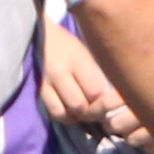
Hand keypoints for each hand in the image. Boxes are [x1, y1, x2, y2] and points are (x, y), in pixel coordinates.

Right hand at [36, 22, 132, 137]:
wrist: (42, 36)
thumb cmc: (72, 44)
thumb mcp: (89, 52)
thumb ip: (99, 74)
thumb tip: (114, 99)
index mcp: (77, 58)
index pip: (95, 91)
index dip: (106, 101)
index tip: (112, 101)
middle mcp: (60, 71)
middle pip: (80, 105)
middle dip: (92, 112)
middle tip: (100, 109)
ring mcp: (46, 82)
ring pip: (65, 112)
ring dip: (78, 117)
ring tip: (87, 112)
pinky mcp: (39, 90)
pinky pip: (53, 113)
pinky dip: (66, 117)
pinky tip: (73, 113)